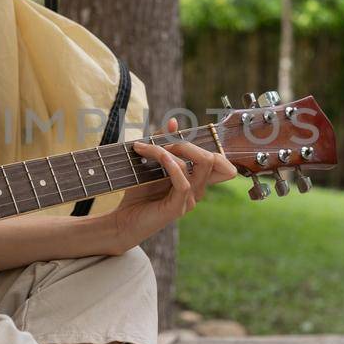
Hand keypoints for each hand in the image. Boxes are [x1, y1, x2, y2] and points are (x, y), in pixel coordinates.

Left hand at [107, 118, 238, 252]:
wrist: (123, 220)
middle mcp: (197, 190)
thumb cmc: (138, 193)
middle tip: (161, 143)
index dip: (206, 144)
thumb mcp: (150, 163)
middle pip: (214, 160)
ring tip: (148, 148)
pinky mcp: (177, 208)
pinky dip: (172, 166)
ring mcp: (189, 200)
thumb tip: (174, 122)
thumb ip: (162, 142)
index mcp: (196, 180)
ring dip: (173, 149)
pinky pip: (184, 183)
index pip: (221, 162)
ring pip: (200, 166)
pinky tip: (160, 157)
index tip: (176, 137)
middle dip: (188, 144)